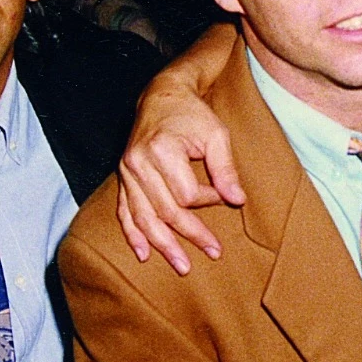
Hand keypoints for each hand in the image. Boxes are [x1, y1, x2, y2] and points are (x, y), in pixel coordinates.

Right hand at [117, 85, 244, 273]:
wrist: (162, 96)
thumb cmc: (192, 115)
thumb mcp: (217, 134)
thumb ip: (226, 168)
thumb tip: (237, 200)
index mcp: (161, 150)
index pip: (187, 193)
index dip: (208, 200)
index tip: (223, 195)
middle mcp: (138, 163)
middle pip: (166, 211)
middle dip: (191, 234)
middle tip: (213, 252)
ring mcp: (127, 172)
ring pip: (144, 217)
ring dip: (163, 244)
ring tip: (182, 265)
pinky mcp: (123, 177)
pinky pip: (125, 211)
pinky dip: (133, 234)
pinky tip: (143, 253)